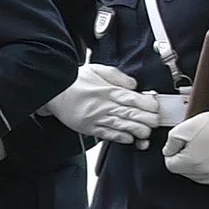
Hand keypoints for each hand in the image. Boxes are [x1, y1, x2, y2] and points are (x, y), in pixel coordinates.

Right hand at [42, 62, 157, 144]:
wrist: (52, 91)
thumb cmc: (74, 80)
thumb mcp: (96, 69)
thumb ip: (117, 76)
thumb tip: (134, 85)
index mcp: (107, 90)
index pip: (133, 99)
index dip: (148, 104)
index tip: (155, 106)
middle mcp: (103, 105)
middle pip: (132, 114)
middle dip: (148, 120)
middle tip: (156, 122)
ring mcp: (96, 118)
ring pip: (123, 126)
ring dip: (138, 131)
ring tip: (146, 132)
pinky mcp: (89, 128)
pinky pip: (109, 135)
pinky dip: (122, 138)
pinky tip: (130, 138)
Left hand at [162, 110, 208, 183]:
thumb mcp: (186, 127)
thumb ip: (171, 141)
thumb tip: (167, 151)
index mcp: (190, 163)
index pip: (170, 165)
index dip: (172, 153)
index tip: (179, 146)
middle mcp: (203, 173)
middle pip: (183, 171)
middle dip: (184, 158)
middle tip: (194, 144)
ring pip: (196, 175)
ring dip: (196, 164)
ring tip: (205, 148)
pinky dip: (208, 168)